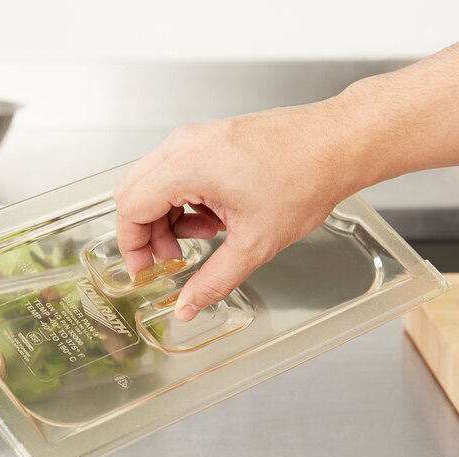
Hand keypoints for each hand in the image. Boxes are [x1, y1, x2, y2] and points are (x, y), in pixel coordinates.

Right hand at [113, 99, 361, 320]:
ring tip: (206, 237)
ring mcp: (196, 137)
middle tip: (174, 258)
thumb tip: (188, 306)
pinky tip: (215, 216)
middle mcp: (183, 144)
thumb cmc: (305, 178)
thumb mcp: (254, 243)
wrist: (339, 142)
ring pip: (154, 184)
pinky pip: (176, 172)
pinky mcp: (209, 138)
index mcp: (186, 166)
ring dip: (168, 218)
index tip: (145, 270)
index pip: (130, 209)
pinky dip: (184, 201)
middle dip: (147, 234)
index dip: (132, 247)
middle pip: (135, 194)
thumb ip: (213, 281)